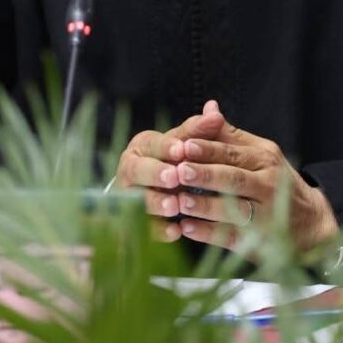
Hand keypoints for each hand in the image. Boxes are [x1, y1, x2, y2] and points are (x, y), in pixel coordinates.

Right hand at [115, 100, 226, 241]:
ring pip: (137, 200)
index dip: (165, 146)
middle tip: (174, 177)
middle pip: (137, 170)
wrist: (154, 191)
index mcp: (142, 146)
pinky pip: (142, 228)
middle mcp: (130, 169)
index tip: (180, 149)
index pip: (151, 143)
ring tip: (175, 206)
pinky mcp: (132, 223)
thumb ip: (199, 129)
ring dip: (156, 203)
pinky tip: (175, 232)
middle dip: (155, 173)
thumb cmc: (173, 161)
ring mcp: (127, 197)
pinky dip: (158, 230)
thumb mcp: (184, 143)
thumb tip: (215, 109)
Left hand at [172, 102, 337, 251]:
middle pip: (234, 179)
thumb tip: (209, 107)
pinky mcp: (259, 241)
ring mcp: (266, 216)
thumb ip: (230, 135)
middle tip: (179, 171)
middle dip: (206, 175)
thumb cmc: (274, 180)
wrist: (311, 222)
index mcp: (265, 159)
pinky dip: (208, 233)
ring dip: (206, 206)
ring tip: (181, 201)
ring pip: (234, 210)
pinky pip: (232, 237)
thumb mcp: (260, 153)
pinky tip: (187, 228)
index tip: (184, 145)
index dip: (208, 149)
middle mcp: (268, 185)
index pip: (233, 152)